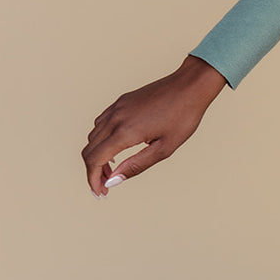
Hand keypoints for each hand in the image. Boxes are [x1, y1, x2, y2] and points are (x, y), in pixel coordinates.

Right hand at [82, 54, 227, 195]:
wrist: (190, 86)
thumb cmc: (182, 117)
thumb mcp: (164, 148)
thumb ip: (136, 166)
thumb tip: (113, 181)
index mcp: (125, 132)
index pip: (94, 160)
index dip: (93, 180)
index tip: (101, 193)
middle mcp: (115, 118)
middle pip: (89, 150)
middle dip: (93, 172)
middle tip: (107, 186)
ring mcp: (116, 108)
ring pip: (93, 136)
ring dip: (96, 155)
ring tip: (113, 169)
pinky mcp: (121, 102)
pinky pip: (101, 123)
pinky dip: (101, 140)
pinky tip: (116, 147)